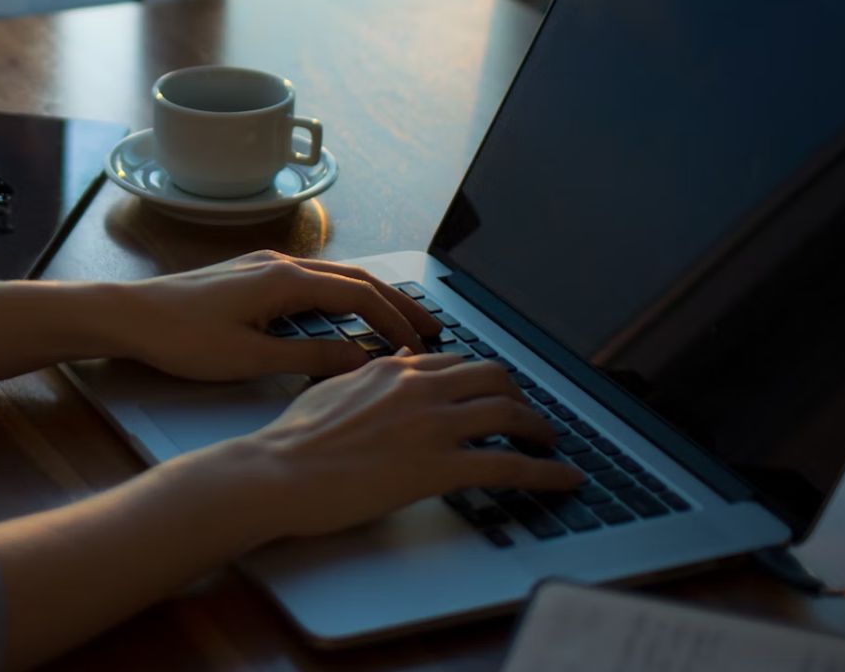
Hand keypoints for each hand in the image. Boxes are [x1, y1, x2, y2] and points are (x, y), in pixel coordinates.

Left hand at [115, 251, 445, 381]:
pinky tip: (345, 316)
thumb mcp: (250, 358)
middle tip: (432, 327)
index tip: (421, 347)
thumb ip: (309, 359)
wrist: (129, 314)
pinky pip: (311, 281)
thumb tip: (361, 360)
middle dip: (397, 302)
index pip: (359, 295)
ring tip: (398, 322)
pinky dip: (341, 296)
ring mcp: (264, 266)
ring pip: (334, 277)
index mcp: (285, 280)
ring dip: (370, 297)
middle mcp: (280, 264)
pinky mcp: (250, 275)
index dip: (395, 321)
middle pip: (355, 278)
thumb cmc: (181, 338)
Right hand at [220, 351, 581, 541]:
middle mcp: (420, 388)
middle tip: (528, 416)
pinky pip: (510, 465)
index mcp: (393, 370)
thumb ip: (367, 376)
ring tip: (551, 445)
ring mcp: (433, 426)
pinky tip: (565, 480)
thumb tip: (391, 363)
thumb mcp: (330, 389)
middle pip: (494, 378)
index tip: (494, 393)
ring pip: (510, 413)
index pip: (456, 363)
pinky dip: (547, 473)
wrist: (278, 472)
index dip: (483, 379)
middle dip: (520, 396)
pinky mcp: (439, 467)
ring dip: (540, 430)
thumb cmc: (293, 440)